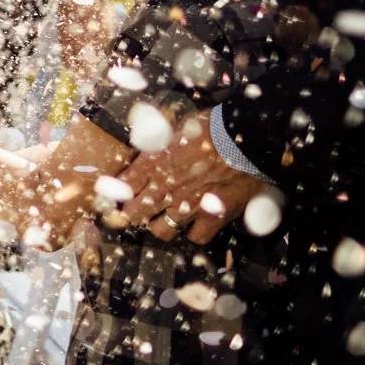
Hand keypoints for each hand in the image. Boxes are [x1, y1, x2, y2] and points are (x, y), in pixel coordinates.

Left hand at [114, 115, 266, 243]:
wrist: (245, 140)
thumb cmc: (210, 127)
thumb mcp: (174, 127)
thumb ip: (156, 140)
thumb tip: (146, 138)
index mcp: (151, 164)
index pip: (121, 188)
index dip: (119, 193)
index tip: (120, 194)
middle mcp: (164, 189)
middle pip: (134, 213)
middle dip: (134, 212)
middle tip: (139, 210)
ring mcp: (188, 207)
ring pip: (161, 230)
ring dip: (160, 225)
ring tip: (165, 218)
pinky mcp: (213, 217)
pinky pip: (196, 237)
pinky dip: (195, 232)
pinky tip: (196, 224)